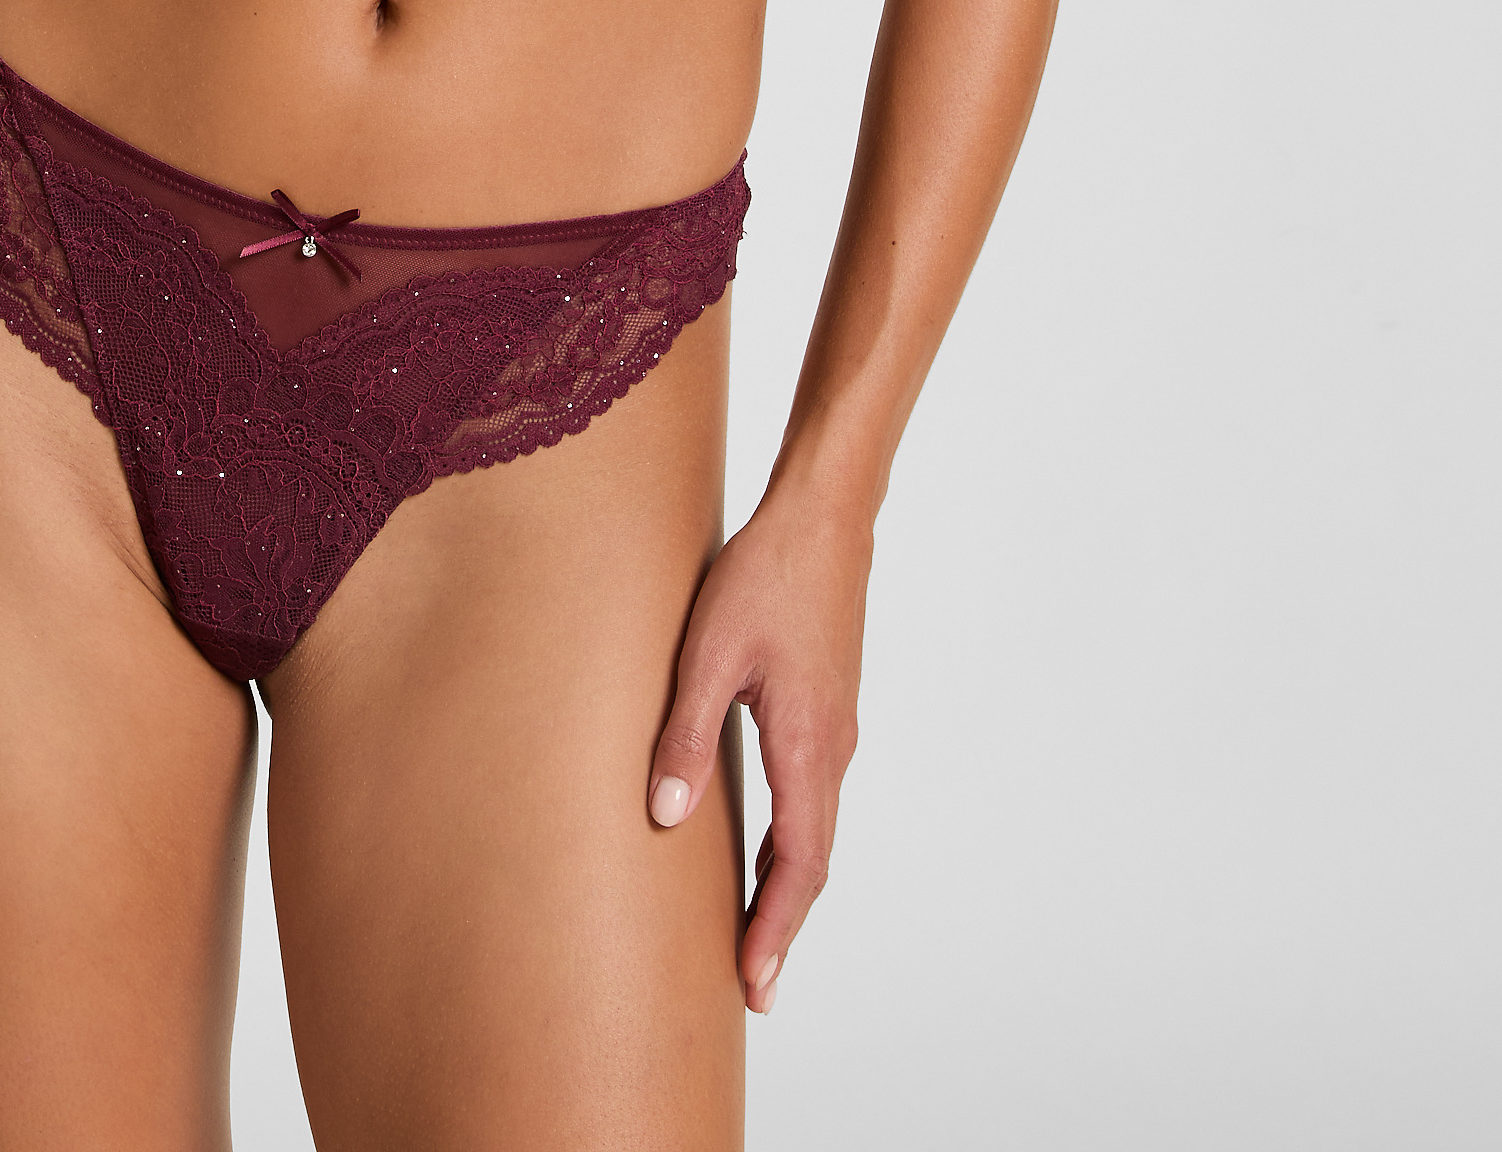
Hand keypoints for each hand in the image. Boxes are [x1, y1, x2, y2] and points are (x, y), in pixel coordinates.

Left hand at [645, 486, 869, 1013]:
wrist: (825, 516)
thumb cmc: (765, 575)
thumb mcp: (710, 653)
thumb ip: (687, 735)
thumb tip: (665, 817)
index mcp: (807, 746)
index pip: (799, 867)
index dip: (775, 930)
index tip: (754, 985)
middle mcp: (833, 748)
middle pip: (812, 861)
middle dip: (781, 924)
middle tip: (752, 984)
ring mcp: (836, 727)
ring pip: (815, 829)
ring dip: (786, 884)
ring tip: (751, 927)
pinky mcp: (828, 705)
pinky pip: (813, 794)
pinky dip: (792, 838)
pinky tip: (765, 839)